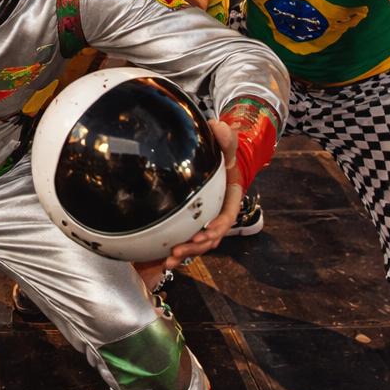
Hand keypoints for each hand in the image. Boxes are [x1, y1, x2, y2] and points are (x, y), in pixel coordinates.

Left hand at [163, 120, 241, 268]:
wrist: (215, 158)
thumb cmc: (221, 150)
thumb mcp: (226, 141)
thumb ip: (225, 137)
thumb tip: (219, 127)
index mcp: (229, 198)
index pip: (226, 218)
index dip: (217, 229)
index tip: (206, 235)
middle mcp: (219, 213)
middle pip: (211, 238)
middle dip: (196, 248)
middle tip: (177, 252)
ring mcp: (206, 219)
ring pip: (199, 243)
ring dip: (185, 254)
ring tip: (167, 261)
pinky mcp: (193, 221)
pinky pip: (187, 238)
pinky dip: (176, 248)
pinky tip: (160, 256)